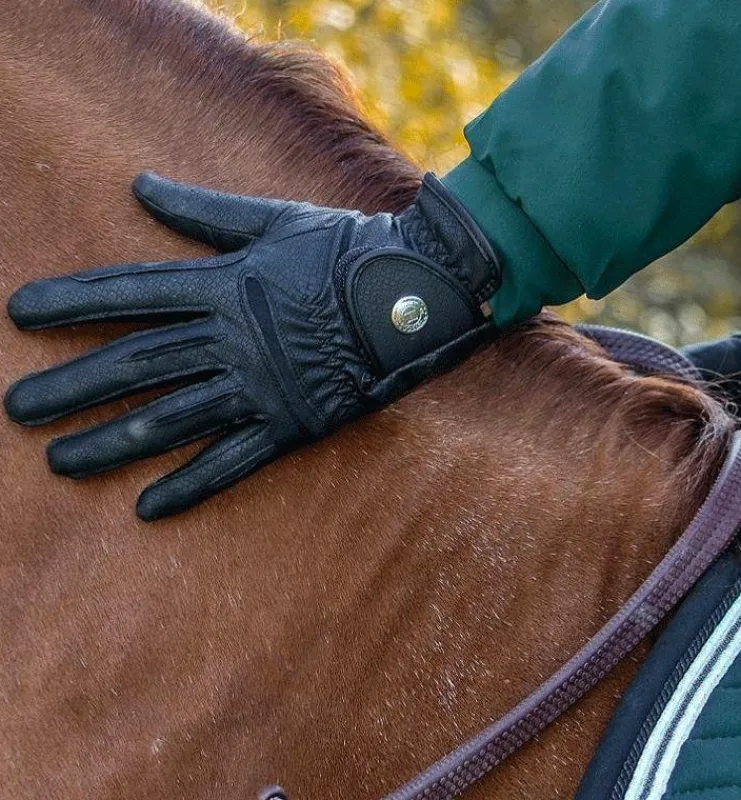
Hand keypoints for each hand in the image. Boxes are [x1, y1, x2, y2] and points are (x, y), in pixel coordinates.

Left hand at [4, 173, 499, 519]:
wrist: (416, 294)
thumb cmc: (347, 249)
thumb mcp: (274, 219)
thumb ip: (204, 212)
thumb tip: (141, 186)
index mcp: (224, 285)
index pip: (131, 294)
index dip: (72, 303)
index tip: (20, 315)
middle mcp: (231, 340)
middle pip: (136, 364)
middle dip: (70, 386)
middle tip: (14, 409)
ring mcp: (260, 388)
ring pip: (172, 420)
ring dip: (111, 443)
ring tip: (58, 463)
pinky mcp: (291, 425)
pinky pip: (233, 461)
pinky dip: (190, 485)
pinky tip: (147, 508)